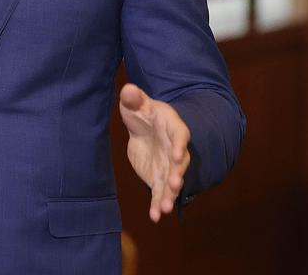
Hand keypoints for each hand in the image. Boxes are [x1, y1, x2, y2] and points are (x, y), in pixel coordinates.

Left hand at [119, 83, 190, 221]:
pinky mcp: (159, 178)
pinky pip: (160, 193)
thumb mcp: (136, 103)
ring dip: (169, 196)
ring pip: (172, 183)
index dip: (178, 145)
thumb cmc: (143, 112)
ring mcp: (169, 166)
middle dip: (178, 175)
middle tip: (175, 186)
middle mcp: (174, 149)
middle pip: (180, 164)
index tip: (176, 155)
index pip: (179, 136)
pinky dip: (158, 204)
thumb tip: (128, 90)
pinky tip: (155, 216)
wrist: (145, 128)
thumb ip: (133, 98)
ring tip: (165, 209)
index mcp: (173, 127)